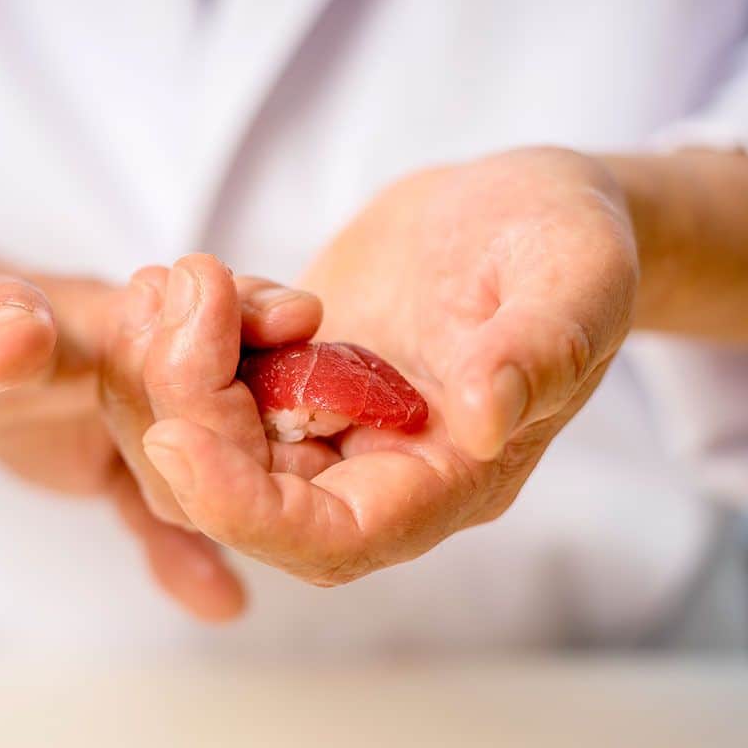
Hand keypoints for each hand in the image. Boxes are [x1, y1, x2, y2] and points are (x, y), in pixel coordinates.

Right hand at [0, 268, 252, 618]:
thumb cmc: (51, 375)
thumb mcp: (116, 433)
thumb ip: (168, 507)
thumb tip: (227, 602)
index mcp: (87, 334)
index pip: (136, 330)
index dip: (183, 338)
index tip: (262, 323)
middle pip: (4, 321)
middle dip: (8, 328)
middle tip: (15, 339)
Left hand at [116, 148, 638, 584]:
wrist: (527, 210)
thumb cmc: (567, 246)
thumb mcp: (577, 278)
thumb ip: (539, 349)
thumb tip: (486, 414)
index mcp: (448, 476)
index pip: (331, 537)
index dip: (243, 508)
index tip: (173, 436)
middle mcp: (375, 466)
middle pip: (248, 491)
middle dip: (189, 403)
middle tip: (181, 294)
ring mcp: (328, 422)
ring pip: (214, 441)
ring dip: (169, 369)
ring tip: (175, 278)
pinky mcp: (294, 374)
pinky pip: (213, 385)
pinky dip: (182, 338)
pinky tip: (189, 276)